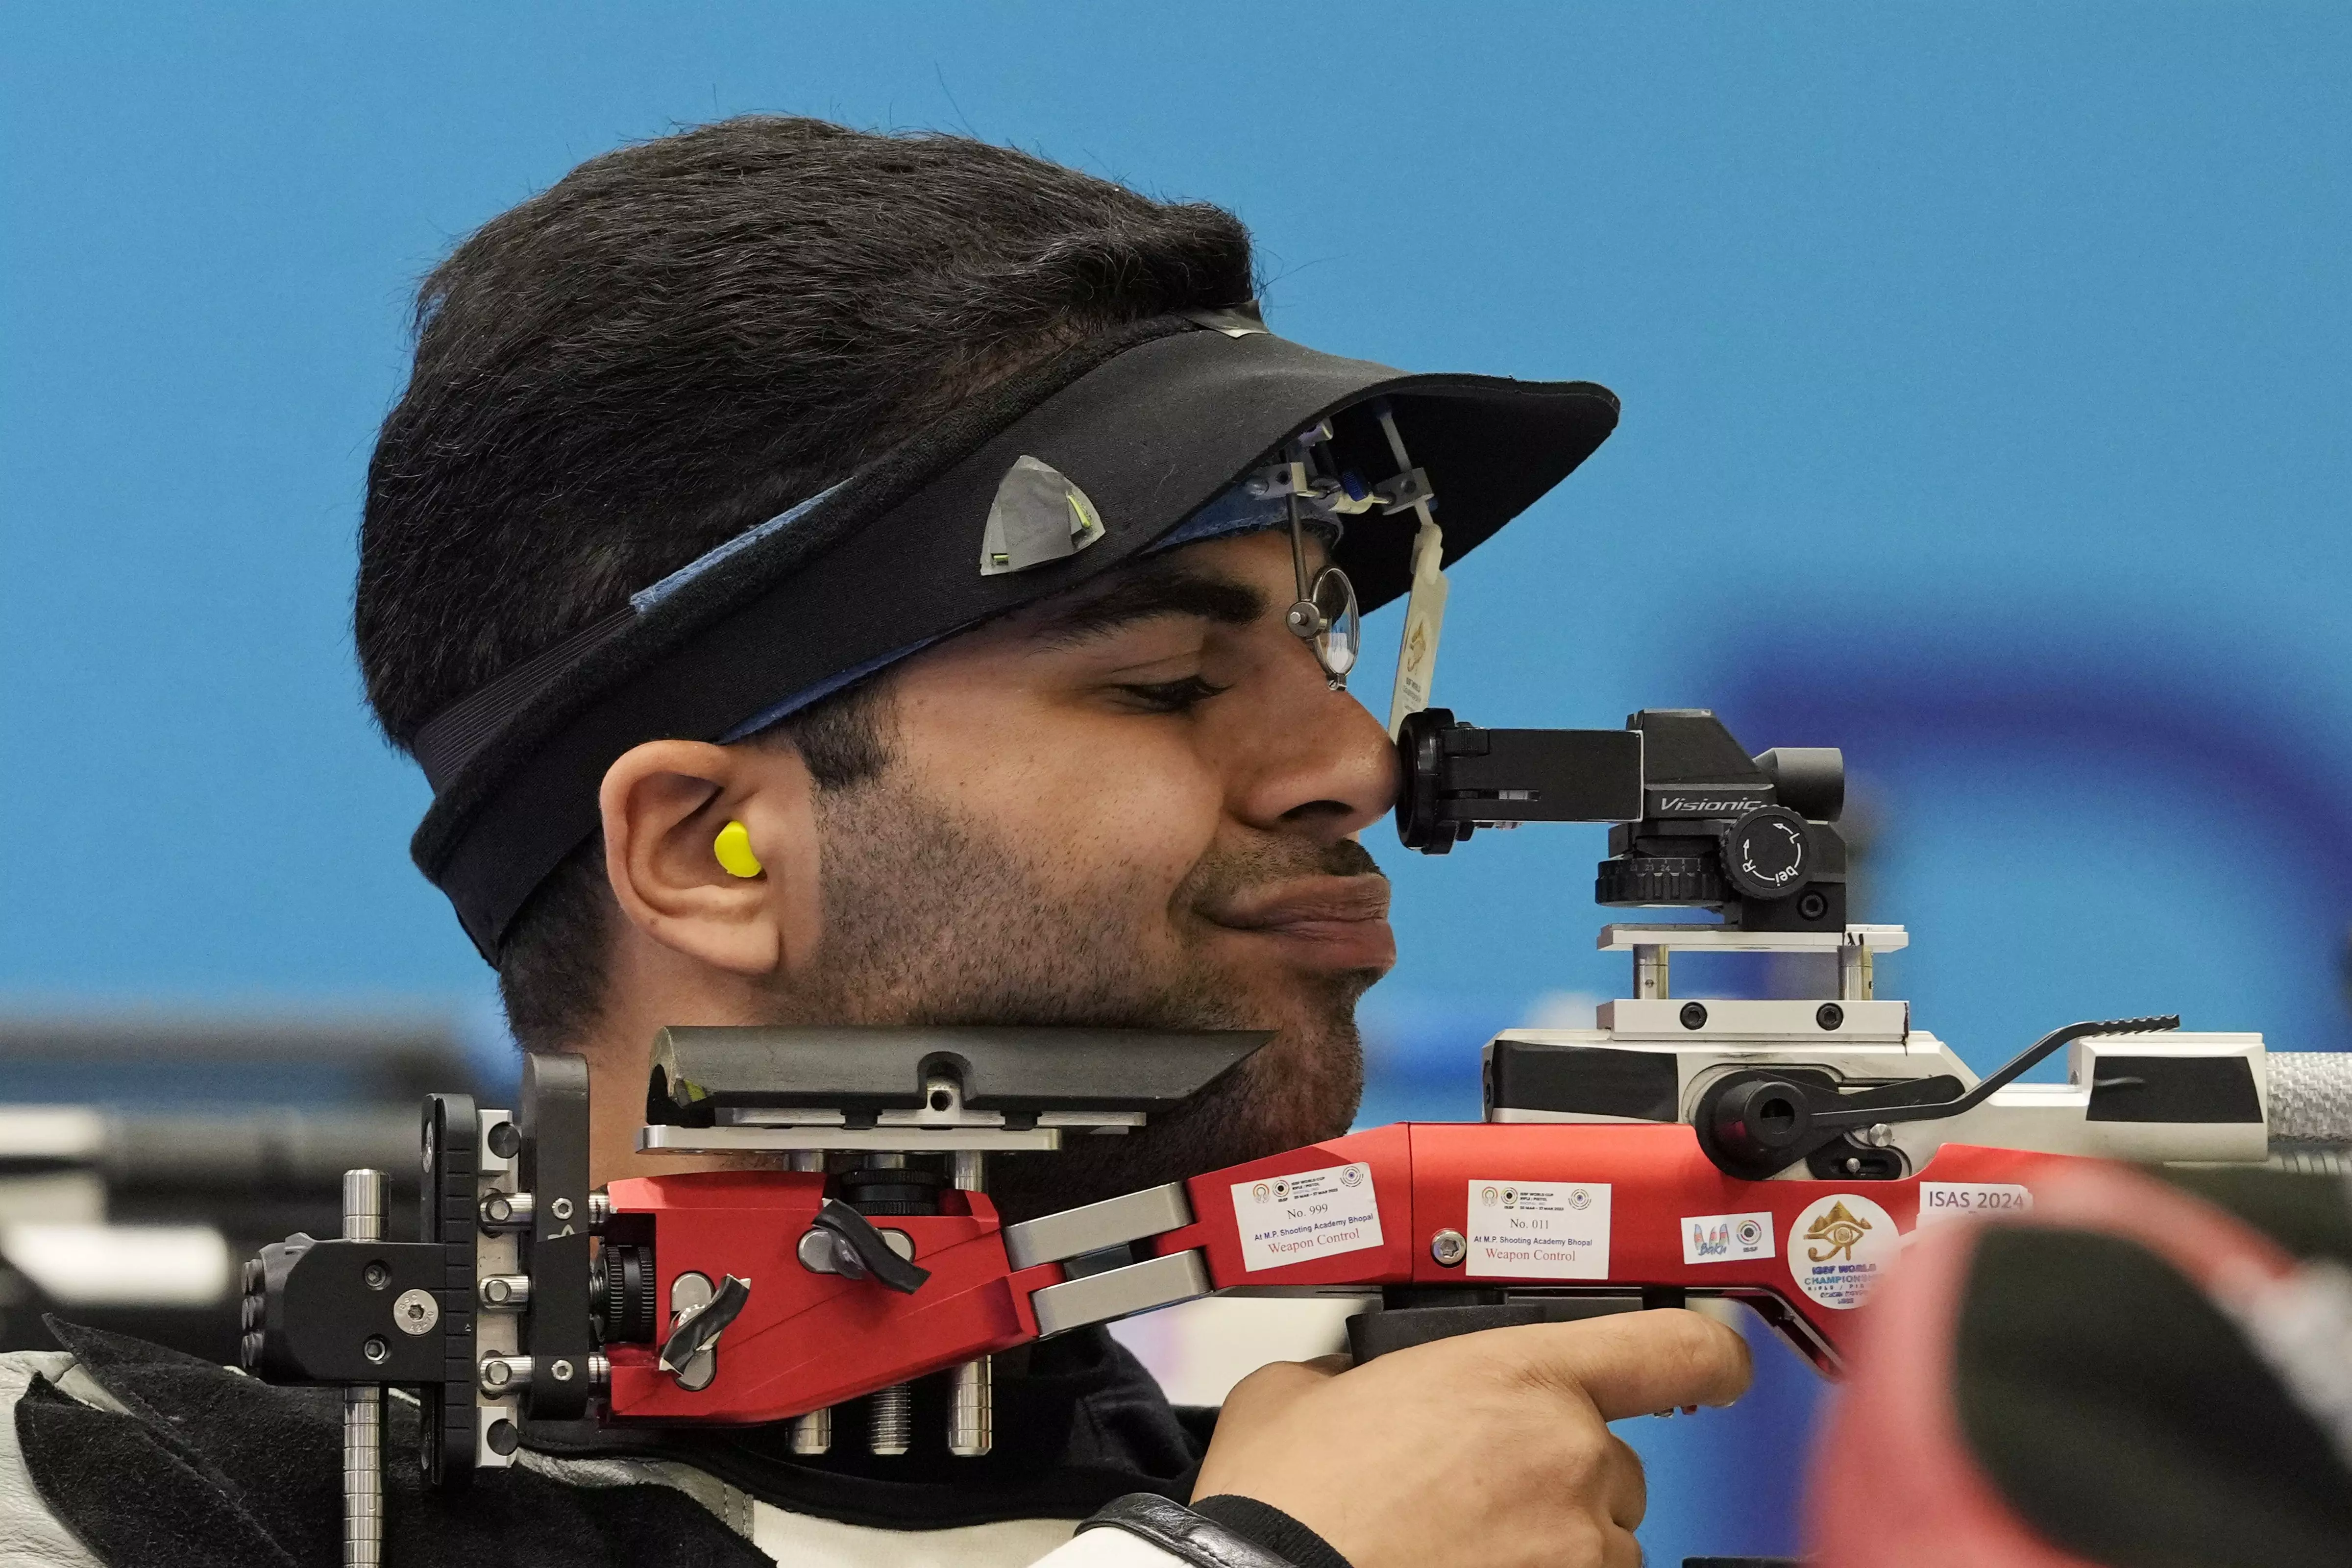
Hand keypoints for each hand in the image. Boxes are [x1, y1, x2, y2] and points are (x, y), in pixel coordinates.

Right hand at [1191, 1308, 1751, 1567]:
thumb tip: (1344, 1384)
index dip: (1711, 1352)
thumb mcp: (1299, 1393)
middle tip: (1475, 1492)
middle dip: (1558, 1477)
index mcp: (1516, 1376)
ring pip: (1598, 1542)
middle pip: (1613, 1463)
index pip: (1671, 1349)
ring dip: (1549, 1543)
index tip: (1716, 1362)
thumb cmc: (1285, 1505)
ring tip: (1459, 1546)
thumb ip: (1350, 1371)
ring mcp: (1574, 1548)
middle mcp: (1568, 1458)